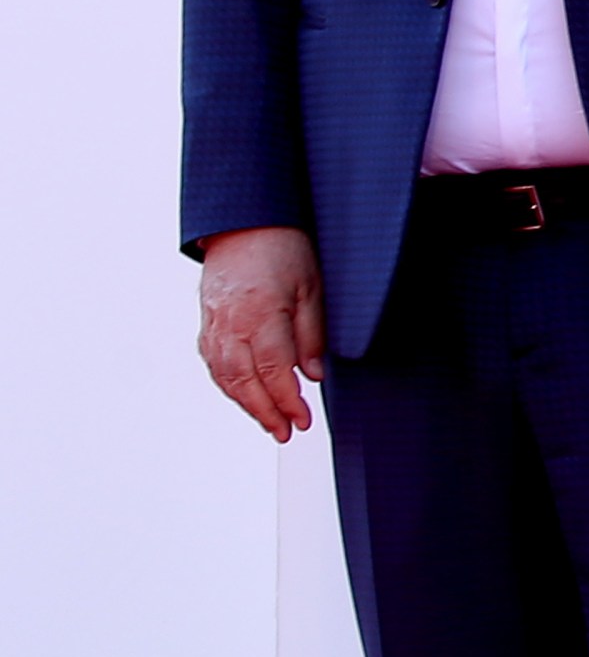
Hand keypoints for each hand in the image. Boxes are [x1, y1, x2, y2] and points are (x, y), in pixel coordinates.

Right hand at [198, 226, 324, 440]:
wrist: (245, 224)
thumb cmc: (284, 249)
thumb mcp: (312, 285)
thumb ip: (312, 332)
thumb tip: (314, 375)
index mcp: (259, 312)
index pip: (273, 369)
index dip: (287, 399)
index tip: (303, 420)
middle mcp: (230, 323)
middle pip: (244, 381)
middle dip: (266, 412)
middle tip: (287, 433)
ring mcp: (213, 326)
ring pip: (226, 378)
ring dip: (247, 406)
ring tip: (271, 423)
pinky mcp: (206, 325)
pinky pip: (215, 365)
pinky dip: (231, 387)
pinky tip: (247, 398)